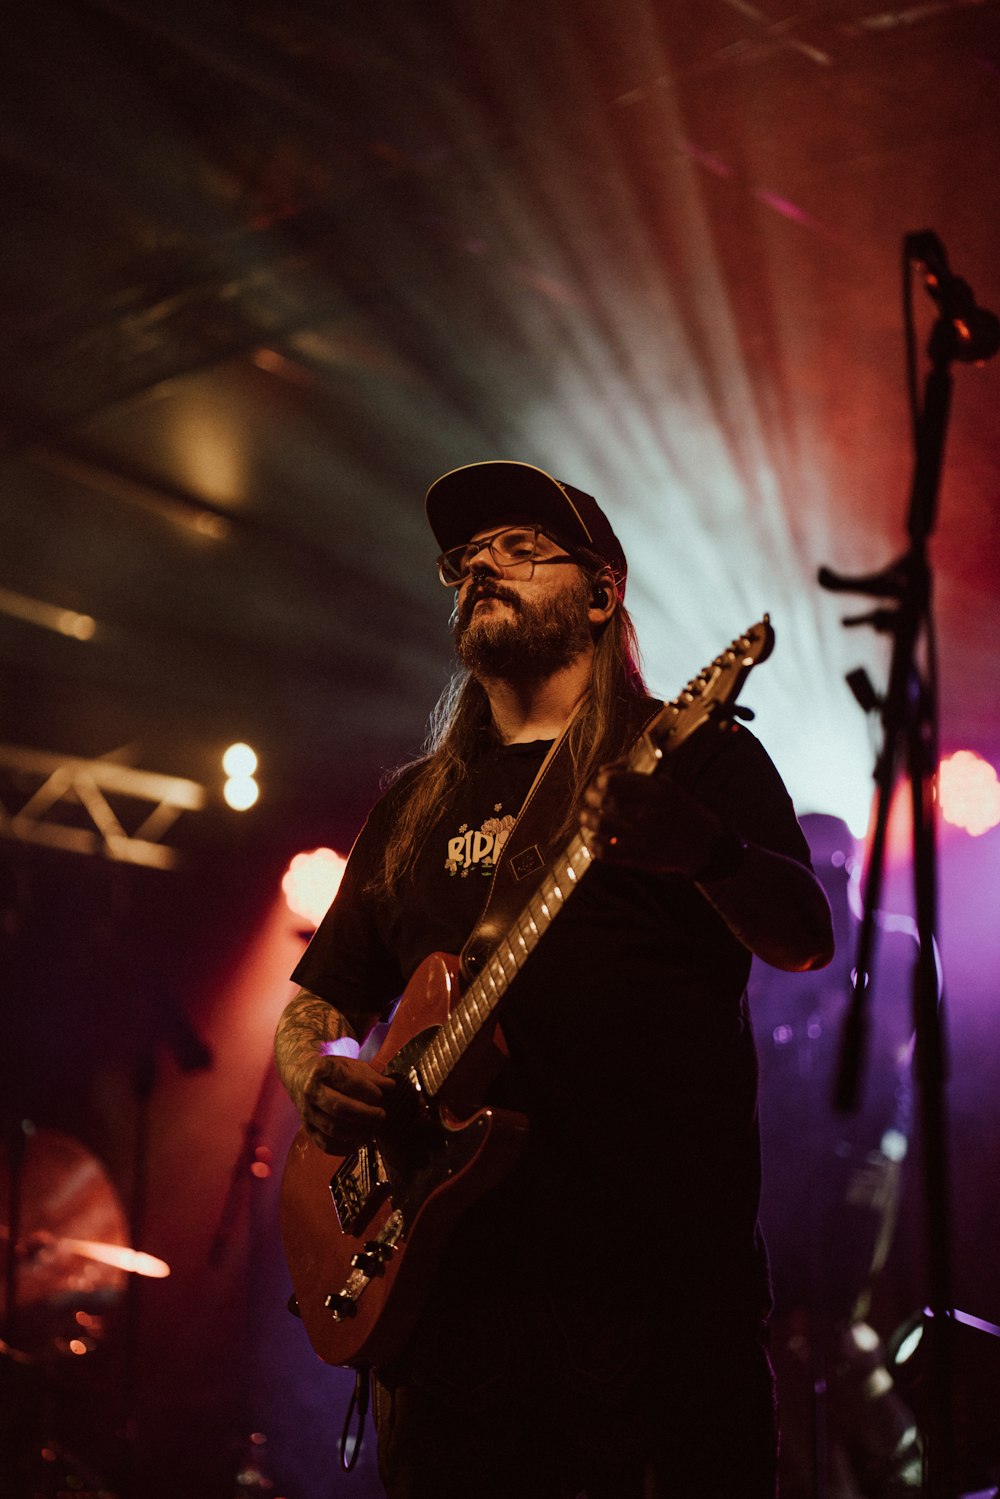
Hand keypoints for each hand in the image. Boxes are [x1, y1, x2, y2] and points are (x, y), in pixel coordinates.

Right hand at [296, 1054, 396, 1155]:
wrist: (299, 1076)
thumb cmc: (330, 1071)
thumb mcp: (348, 1065)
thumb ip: (371, 1075)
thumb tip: (391, 1086)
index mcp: (322, 1070)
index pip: (347, 1081)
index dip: (368, 1090)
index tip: (381, 1096)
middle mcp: (311, 1091)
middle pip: (339, 1107)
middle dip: (365, 1114)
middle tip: (381, 1116)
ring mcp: (307, 1112)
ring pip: (332, 1128)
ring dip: (357, 1133)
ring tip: (373, 1130)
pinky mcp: (307, 1129)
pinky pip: (324, 1144)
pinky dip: (344, 1148)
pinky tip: (359, 1143)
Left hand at [580, 763, 720, 876]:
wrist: (705, 846)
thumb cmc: (683, 812)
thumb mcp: (668, 786)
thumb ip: (636, 775)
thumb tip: (602, 771)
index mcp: (658, 791)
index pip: (613, 781)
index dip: (601, 781)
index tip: (601, 783)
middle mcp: (650, 812)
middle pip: (605, 801)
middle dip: (591, 798)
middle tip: (590, 799)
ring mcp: (644, 836)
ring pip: (601, 825)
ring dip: (588, 819)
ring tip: (586, 817)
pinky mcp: (640, 857)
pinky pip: (606, 852)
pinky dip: (595, 845)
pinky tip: (595, 840)